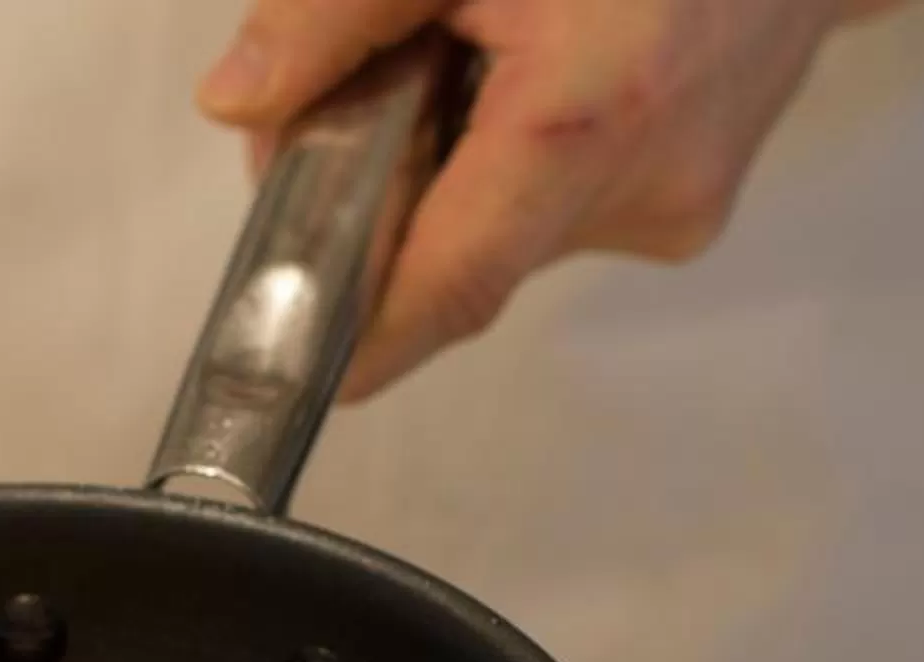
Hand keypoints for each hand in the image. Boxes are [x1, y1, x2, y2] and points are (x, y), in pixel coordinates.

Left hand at [199, 0, 885, 398]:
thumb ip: (339, 11)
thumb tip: (236, 105)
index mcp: (588, 112)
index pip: (448, 281)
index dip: (356, 333)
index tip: (284, 365)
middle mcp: (643, 188)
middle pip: (457, 256)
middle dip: (385, 195)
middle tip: (369, 87)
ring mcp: (674, 211)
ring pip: (500, 234)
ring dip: (453, 170)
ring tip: (481, 51)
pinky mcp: (686, 211)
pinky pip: (554, 214)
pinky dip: (513, 163)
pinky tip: (541, 67)